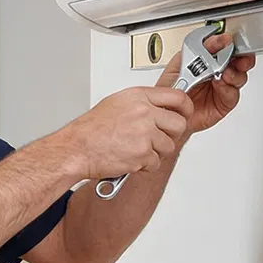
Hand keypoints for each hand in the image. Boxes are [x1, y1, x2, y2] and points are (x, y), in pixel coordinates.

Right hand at [63, 82, 189, 182]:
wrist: (76, 149)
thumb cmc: (90, 130)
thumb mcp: (116, 103)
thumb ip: (141, 103)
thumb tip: (158, 107)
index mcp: (138, 96)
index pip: (177, 97)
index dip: (186, 107)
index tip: (186, 113)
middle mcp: (144, 112)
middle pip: (178, 124)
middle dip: (171, 135)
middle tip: (158, 139)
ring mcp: (144, 133)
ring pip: (168, 146)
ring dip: (155, 152)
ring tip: (136, 150)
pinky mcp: (142, 153)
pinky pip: (156, 162)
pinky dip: (144, 165)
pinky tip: (130, 159)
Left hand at [167, 30, 254, 132]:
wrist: (166, 113)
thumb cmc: (169, 89)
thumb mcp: (179, 64)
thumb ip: (197, 51)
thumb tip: (213, 40)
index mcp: (206, 58)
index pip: (223, 46)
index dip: (227, 41)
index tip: (226, 39)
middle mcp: (216, 71)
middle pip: (238, 60)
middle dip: (241, 55)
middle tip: (239, 54)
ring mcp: (222, 86)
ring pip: (239, 75)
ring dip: (235, 72)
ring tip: (226, 72)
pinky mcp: (224, 102)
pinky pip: (233, 93)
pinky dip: (228, 88)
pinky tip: (220, 84)